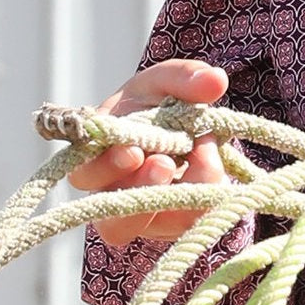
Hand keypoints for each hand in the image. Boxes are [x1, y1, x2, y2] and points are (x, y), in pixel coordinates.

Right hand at [67, 60, 228, 246]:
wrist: (186, 125)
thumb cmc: (158, 102)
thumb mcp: (166, 81)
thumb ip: (185, 77)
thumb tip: (216, 81)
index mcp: (97, 159)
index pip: (86, 174)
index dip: (105, 168)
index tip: (133, 151)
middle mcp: (116, 196)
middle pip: (113, 220)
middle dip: (141, 190)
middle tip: (165, 164)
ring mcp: (148, 215)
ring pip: (157, 226)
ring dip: (180, 198)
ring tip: (203, 158)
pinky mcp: (180, 222)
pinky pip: (193, 221)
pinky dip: (208, 194)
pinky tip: (218, 162)